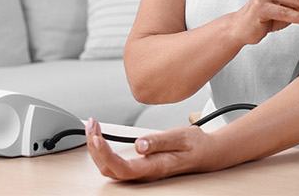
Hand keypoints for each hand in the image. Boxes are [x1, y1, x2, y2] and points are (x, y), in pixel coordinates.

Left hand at [85, 118, 216, 181]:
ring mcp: (141, 171)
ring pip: (110, 168)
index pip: (123, 168)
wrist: (207, 153)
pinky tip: (100, 136)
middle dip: (94, 149)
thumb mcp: (182, 137)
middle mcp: (145, 172)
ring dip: (97, 149)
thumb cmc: (196, 146)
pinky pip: (115, 163)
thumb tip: (139, 145)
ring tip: (93, 128)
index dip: (105, 155)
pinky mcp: (139, 166)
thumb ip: (159, 141)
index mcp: (154, 166)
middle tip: (91, 125)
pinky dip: (103, 149)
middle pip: (110, 170)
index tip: (97, 136)